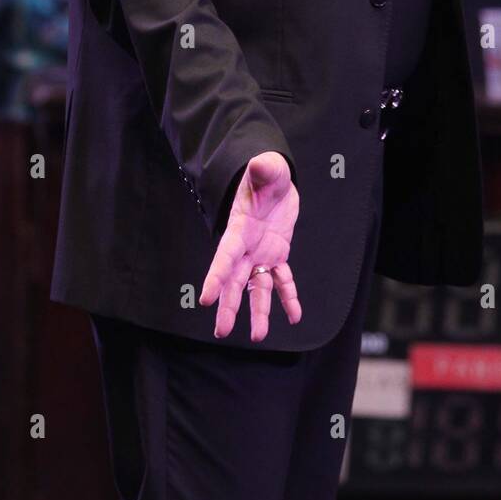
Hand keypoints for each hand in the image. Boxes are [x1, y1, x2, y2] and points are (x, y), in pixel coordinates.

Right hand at [198, 150, 300, 341]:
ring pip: (256, 288)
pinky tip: (295, 316)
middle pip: (234, 281)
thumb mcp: (267, 170)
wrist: (275, 183)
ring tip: (259, 337)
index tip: (205, 300)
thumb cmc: (266, 176)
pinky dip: (288, 298)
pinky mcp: (277, 256)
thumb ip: (264, 169)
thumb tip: (261, 163)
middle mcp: (246, 247)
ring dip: (257, 311)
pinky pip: (282, 281)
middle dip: (228, 306)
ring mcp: (261, 254)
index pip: (225, 257)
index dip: (215, 278)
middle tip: (221, 332)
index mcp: (239, 229)